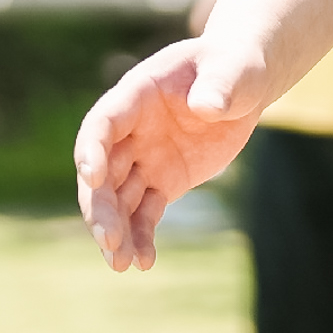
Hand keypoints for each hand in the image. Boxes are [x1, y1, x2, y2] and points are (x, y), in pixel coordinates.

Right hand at [76, 36, 270, 271]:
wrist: (240, 86)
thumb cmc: (234, 66)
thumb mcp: (234, 69)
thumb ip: (220, 85)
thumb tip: (207, 106)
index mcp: (138, 94)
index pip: (104, 122)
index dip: (93, 148)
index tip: (92, 176)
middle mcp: (131, 130)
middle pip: (103, 170)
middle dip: (101, 206)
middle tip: (109, 240)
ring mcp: (143, 157)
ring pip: (118, 198)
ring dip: (116, 231)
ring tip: (122, 265)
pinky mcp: (162, 180)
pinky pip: (145, 212)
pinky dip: (141, 236)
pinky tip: (144, 262)